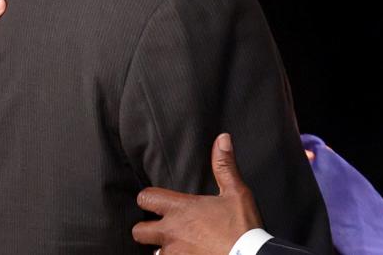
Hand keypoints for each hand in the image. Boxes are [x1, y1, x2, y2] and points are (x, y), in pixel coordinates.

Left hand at [132, 133, 262, 253]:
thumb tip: (222, 138)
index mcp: (180, 209)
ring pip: (153, 252)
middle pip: (138, 231)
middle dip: (146, 230)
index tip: (155, 203)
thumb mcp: (237, 193)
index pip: (145, 198)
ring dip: (162, 250)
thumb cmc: (244, 228)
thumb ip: (224, 166)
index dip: (147, 199)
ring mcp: (175, 254)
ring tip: (175, 247)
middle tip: (160, 230)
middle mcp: (172, 232)